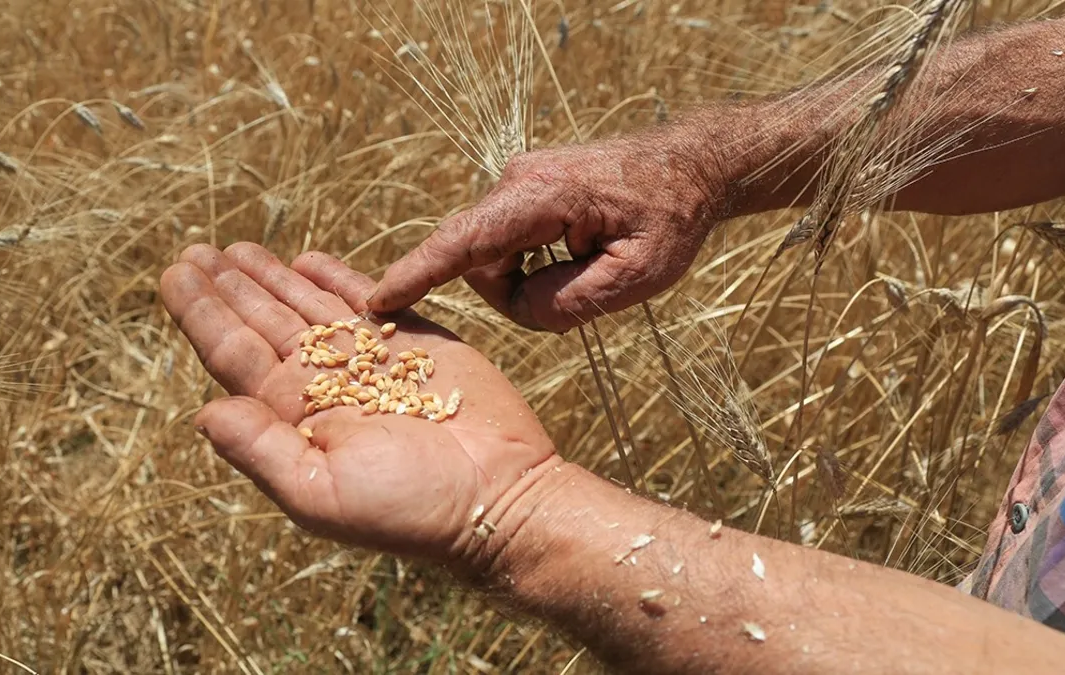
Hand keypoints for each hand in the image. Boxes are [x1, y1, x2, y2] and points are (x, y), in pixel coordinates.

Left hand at [160, 243, 558, 574]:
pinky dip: (336, 278)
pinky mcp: (417, 339)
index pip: (234, 353)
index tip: (175, 273)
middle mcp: (325, 382)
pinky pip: (366, 299)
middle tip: (193, 250)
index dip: (202, 312)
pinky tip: (306, 261)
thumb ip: (259, 449)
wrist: (499, 496)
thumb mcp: (319, 492)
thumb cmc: (410, 507)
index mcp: (294, 416)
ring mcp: (370, 358)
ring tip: (234, 250)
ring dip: (270, 277)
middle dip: (228, 285)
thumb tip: (202, 412)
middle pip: (263, 321)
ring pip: (307, 305)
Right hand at [366, 134, 718, 332]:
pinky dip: (533, 264)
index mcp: (541, 196)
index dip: (416, 275)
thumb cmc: (671, 219)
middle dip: (519, 294)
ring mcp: (516, 182)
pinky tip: (578, 254)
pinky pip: (505, 244)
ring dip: (532, 280)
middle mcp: (517, 181)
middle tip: (588, 287)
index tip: (375, 300)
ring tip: (592, 265)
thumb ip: (571, 303)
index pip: (462, 242)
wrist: (690, 167)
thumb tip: (520, 308)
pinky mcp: (521, 192)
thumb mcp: (638, 277)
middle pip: (481, 263)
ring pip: (493, 258)